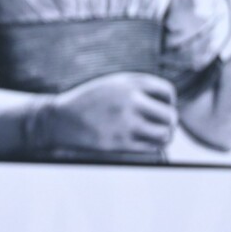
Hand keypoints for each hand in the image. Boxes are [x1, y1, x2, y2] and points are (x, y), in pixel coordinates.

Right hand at [38, 72, 176, 153]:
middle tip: (161, 125)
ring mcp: (125, 123)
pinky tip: (144, 142)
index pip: (167, 92)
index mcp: (128, 83)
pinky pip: (151, 148)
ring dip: (164, 136)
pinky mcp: (120, 143)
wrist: (60, 119)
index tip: (160, 107)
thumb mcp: (111, 84)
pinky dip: (153, 146)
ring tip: (156, 135)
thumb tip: (169, 103)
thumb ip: (137, 88)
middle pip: (170, 115)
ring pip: (165, 134)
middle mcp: (129, 101)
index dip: (168, 101)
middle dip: (169, 122)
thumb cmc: (89, 101)